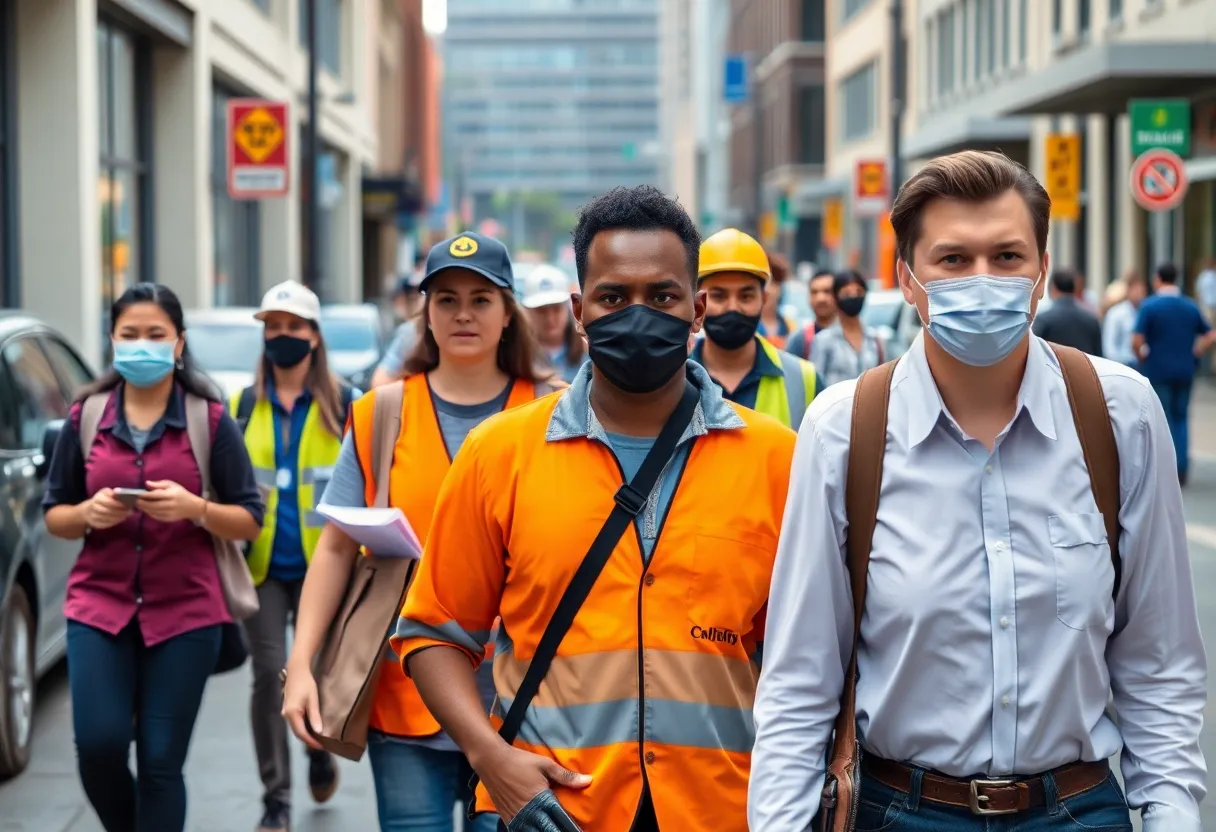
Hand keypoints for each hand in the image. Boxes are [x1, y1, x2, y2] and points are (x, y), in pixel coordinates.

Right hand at [82, 488, 130, 529]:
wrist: (88, 510)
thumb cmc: (102, 500)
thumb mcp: (106, 493)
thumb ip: (114, 494)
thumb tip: (123, 495)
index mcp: (97, 497)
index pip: (108, 501)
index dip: (118, 504)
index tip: (128, 505)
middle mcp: (93, 507)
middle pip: (107, 511)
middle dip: (120, 512)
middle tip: (130, 512)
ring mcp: (92, 516)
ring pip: (107, 518)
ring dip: (118, 517)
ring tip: (126, 515)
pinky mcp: (94, 523)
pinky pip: (105, 524)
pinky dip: (115, 522)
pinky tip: (121, 519)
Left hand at [137, 480, 204, 522]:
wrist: (193, 507)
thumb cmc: (181, 493)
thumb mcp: (172, 485)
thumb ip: (159, 484)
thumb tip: (146, 483)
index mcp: (171, 494)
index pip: (155, 495)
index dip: (144, 495)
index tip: (137, 494)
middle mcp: (170, 504)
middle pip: (152, 505)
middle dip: (142, 504)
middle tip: (135, 501)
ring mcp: (169, 513)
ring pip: (153, 512)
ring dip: (144, 509)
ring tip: (139, 506)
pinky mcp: (169, 519)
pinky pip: (156, 517)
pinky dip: (150, 513)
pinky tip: (147, 510)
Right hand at [281, 661, 323, 749]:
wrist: (296, 670)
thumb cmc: (306, 683)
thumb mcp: (313, 699)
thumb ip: (314, 716)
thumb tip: (318, 732)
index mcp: (292, 713)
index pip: (301, 733)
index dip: (311, 742)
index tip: (321, 747)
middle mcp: (286, 715)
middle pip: (298, 732)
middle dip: (309, 740)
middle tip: (322, 745)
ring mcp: (285, 712)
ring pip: (296, 728)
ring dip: (306, 734)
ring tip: (318, 739)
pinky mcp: (288, 709)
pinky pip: (296, 722)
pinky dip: (303, 727)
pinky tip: (312, 728)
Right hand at [474, 743, 590, 822]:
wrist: (491, 761)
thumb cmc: (520, 761)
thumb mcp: (545, 765)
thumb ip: (566, 776)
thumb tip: (589, 780)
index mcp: (541, 799)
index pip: (559, 819)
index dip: (569, 827)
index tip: (577, 830)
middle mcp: (529, 811)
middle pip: (546, 829)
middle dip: (555, 830)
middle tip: (564, 830)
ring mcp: (516, 817)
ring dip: (541, 831)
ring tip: (550, 829)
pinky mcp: (507, 818)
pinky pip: (518, 831)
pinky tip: (534, 829)